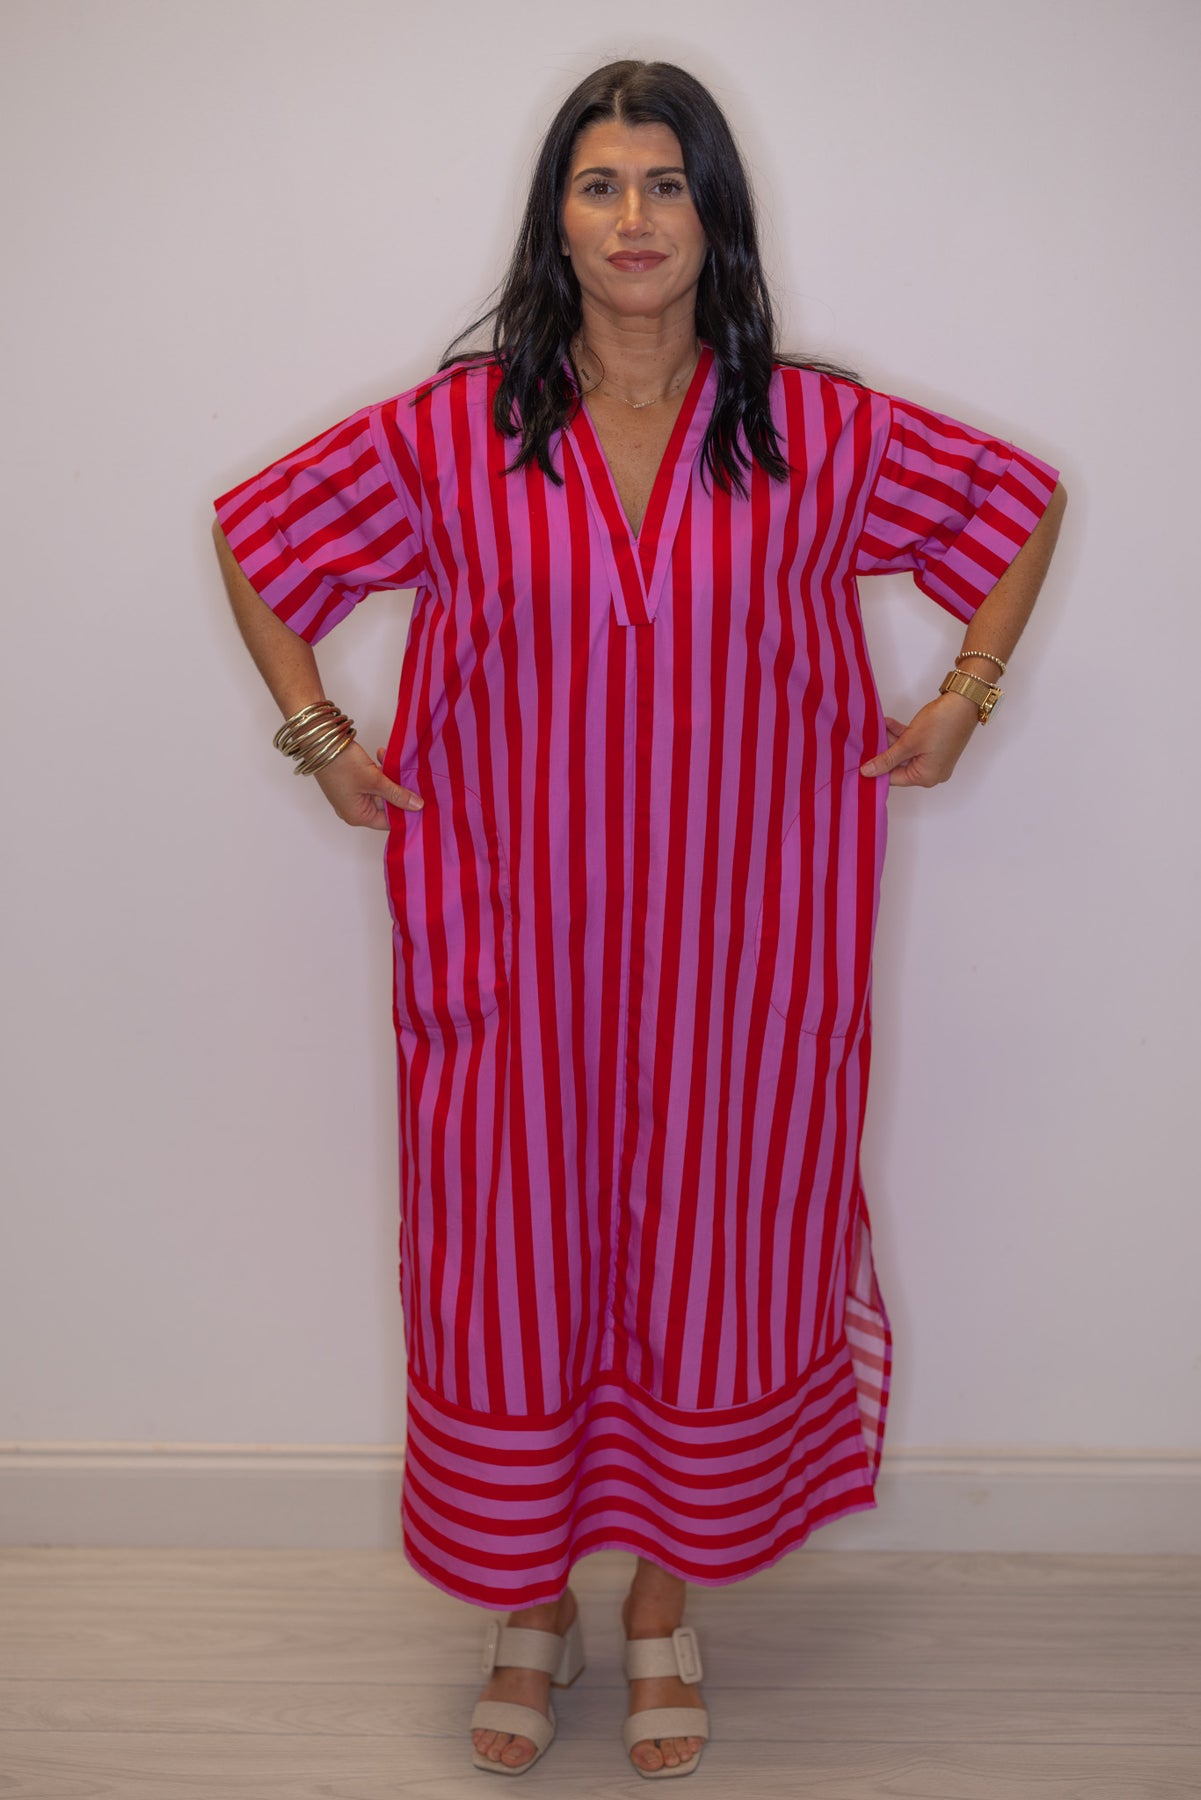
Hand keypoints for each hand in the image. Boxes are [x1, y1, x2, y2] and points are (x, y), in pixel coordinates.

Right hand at [311, 740, 423, 829]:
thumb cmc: (341, 764)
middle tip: (414, 779)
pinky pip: (373, 780)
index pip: (389, 821)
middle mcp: (354, 809)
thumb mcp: (375, 780)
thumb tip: (417, 806)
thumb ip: (397, 794)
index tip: (421, 801)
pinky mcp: (353, 781)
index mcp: (358, 816)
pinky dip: (380, 770)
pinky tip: (383, 755)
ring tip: (397, 763)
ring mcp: (353, 795)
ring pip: (381, 790)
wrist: (320, 741)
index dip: (406, 811)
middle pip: (386, 805)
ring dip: (390, 777)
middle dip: (399, 790)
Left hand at [859, 695, 979, 786]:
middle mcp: (932, 772)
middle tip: (866, 742)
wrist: (964, 701)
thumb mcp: (909, 743)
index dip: (876, 769)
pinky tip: (888, 724)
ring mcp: (934, 759)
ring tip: (877, 728)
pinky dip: (902, 736)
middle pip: (898, 766)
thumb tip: (867, 772)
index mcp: (926, 777)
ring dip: (891, 740)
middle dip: (883, 751)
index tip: (859, 762)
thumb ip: (887, 758)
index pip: (893, 779)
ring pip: (904, 753)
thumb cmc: (942, 723)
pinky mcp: (934, 746)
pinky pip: (913, 745)